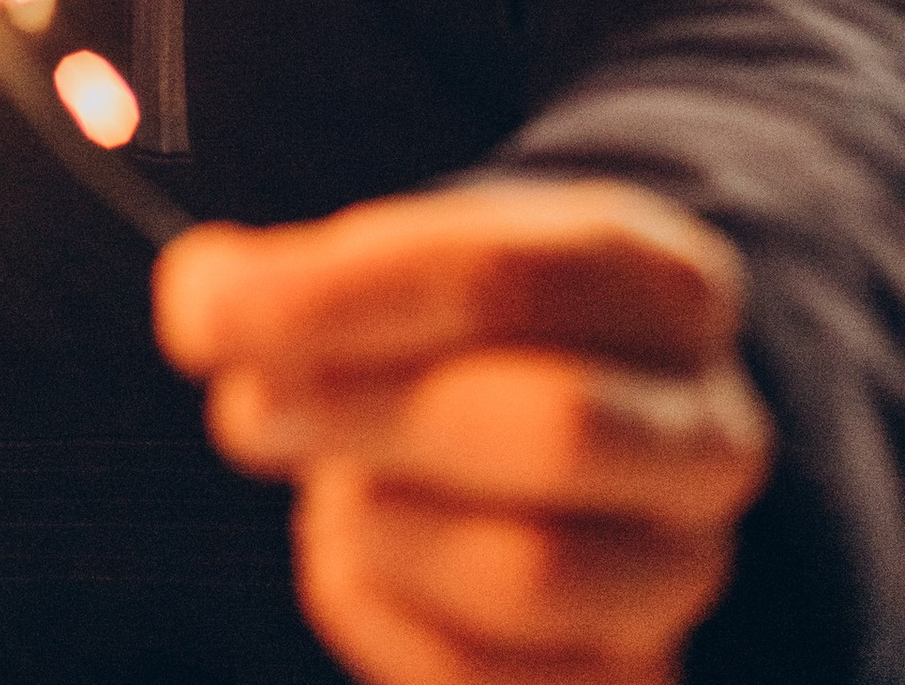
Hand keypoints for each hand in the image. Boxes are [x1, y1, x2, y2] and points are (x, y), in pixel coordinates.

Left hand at [154, 178, 772, 684]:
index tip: (203, 317)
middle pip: (552, 430)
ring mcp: (682, 572)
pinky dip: (386, 620)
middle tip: (242, 410)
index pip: (502, 277)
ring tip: (327, 488)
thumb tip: (201, 304)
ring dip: (381, 528)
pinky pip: (496, 684)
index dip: (338, 299)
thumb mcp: (397, 264)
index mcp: (662, 283)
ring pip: (531, 574)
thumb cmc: (461, 334)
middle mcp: (706, 433)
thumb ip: (290, 279)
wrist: (561, 425)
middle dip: (366, 417)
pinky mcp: (634, 680)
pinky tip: (354, 558)